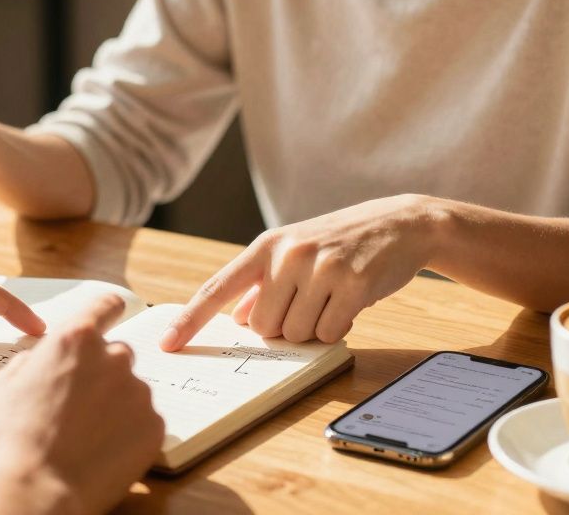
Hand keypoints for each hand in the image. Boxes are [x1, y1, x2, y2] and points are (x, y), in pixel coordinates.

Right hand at [0, 296, 163, 514]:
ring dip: (115, 406)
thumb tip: (41, 360)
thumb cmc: (9, 442)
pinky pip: (144, 422)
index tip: (113, 314)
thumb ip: (31, 362)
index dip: (108, 310)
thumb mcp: (2, 387)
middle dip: (102, 373)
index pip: (106, 305)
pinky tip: (101, 453)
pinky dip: (128, 434)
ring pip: (131, 391)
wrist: (35, 493)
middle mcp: (114, 358)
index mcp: (75, 339)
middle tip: (78, 405)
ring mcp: (138, 393)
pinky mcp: (154, 427)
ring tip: (85, 438)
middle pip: (118, 354)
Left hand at [160, 195, 445, 350]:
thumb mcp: (295, 252)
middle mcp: (288, 254)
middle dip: (284, 326)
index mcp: (266, 246)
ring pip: (295, 334)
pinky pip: (329, 333)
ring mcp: (321, 268)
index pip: (218, 288)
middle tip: (309, 300)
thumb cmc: (340, 242)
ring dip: (313, 328)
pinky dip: (338, 328)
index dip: (190, 319)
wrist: (400, 223)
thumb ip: (262, 285)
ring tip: (331, 297)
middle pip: (263, 327)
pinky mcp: (353, 284)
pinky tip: (350, 302)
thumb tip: (238, 320)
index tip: (168, 344)